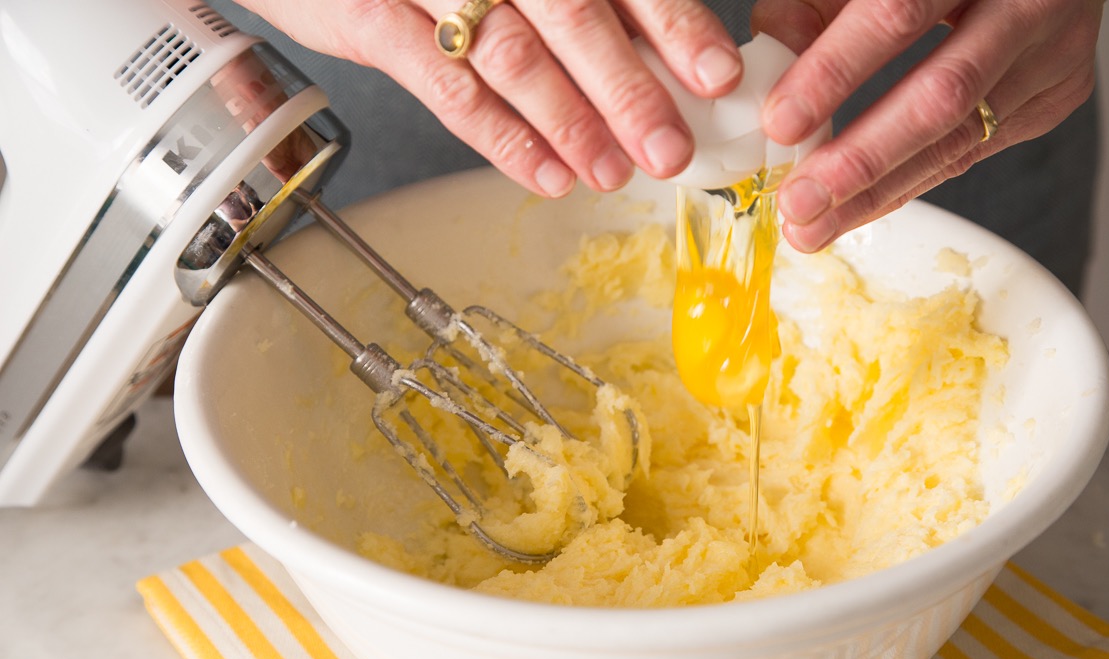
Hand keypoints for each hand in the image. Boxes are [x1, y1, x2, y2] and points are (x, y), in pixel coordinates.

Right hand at [233, 0, 742, 197]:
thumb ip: (587, 2)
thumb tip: (666, 58)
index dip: (675, 24)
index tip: (719, 75)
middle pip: (575, 16)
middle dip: (630, 91)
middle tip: (670, 150)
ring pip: (513, 56)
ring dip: (570, 123)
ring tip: (613, 173)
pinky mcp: (373, 18)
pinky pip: (446, 89)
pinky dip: (501, 139)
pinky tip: (546, 176)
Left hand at [751, 0, 1103, 251]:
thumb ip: (812, 4)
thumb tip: (768, 71)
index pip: (896, 14)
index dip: (836, 72)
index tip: (781, 123)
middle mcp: (1029, 0)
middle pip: (941, 95)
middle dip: (860, 159)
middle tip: (799, 202)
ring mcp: (1054, 51)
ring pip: (960, 139)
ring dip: (877, 194)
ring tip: (813, 226)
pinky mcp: (1058, 94)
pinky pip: (971, 152)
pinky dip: (908, 183)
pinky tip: (857, 208)